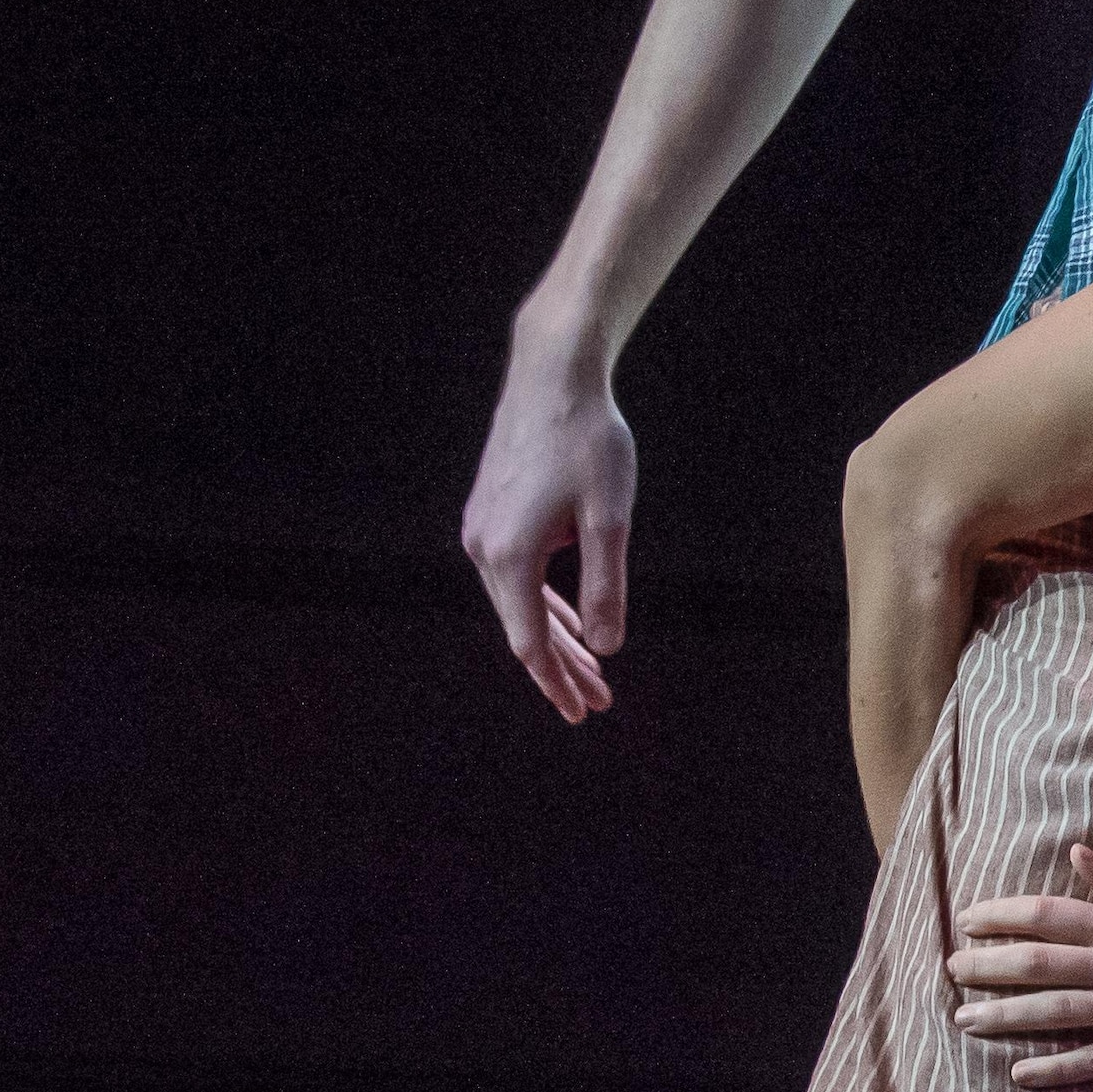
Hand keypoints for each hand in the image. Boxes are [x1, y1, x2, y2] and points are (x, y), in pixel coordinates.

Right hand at [461, 315, 636, 723]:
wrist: (553, 377)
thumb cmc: (589, 443)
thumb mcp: (610, 520)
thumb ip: (605, 586)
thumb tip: (606, 648)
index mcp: (510, 555)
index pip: (530, 642)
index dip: (556, 683)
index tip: (580, 713)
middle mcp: (484, 546)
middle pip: (523, 629)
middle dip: (562, 670)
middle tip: (597, 704)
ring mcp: (482, 528)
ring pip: (519, 603)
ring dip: (556, 639)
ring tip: (591, 672)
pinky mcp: (490, 512)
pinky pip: (515, 576)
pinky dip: (544, 604)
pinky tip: (569, 622)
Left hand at [950, 849, 1092, 1085]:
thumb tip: (1074, 853)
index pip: (1047, 916)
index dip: (1001, 917)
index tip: (968, 921)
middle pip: (1038, 965)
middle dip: (986, 967)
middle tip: (950, 971)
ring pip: (1055, 1013)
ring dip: (1005, 1016)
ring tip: (965, 1019)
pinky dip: (1055, 1068)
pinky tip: (1020, 1073)